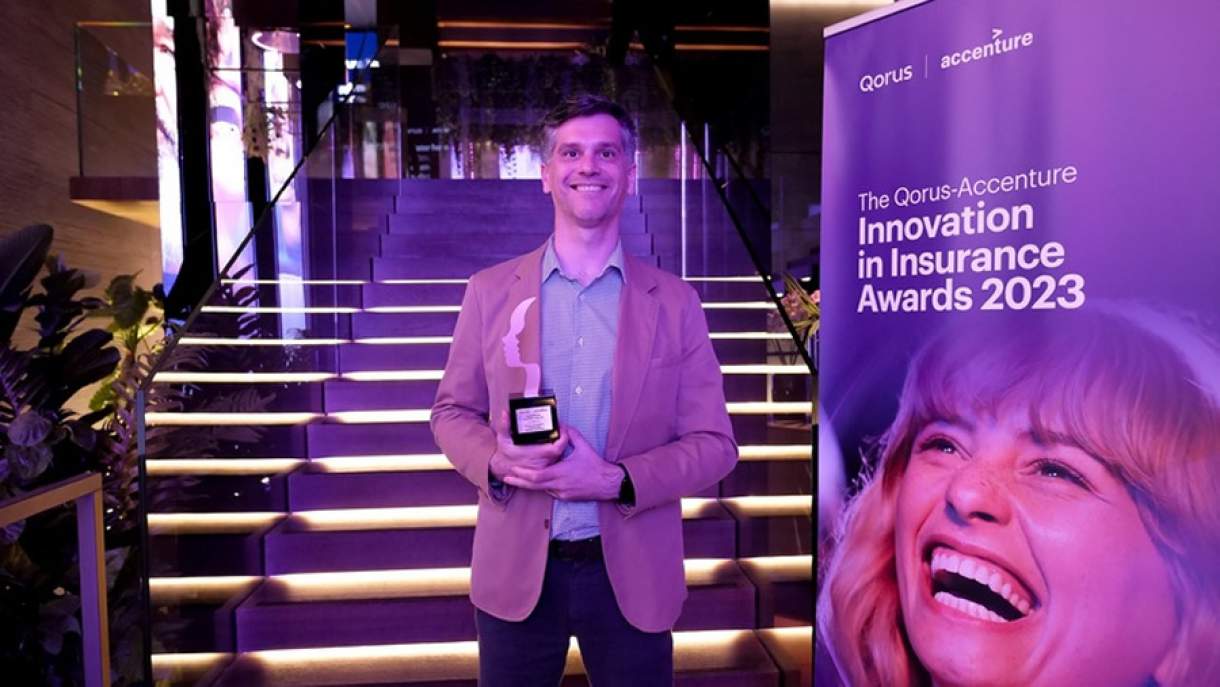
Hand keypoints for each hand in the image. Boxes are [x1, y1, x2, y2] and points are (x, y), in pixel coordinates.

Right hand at [489, 410, 567, 481]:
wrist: (502, 468)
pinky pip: (555, 460)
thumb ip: (505, 426)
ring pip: (559, 455)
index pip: (557, 448)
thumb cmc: (504, 453)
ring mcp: (544, 467)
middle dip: (562, 438)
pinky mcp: (544, 470)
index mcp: (536, 455)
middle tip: (559, 427)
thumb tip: (505, 413)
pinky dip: (555, 451)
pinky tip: (552, 443)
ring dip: (559, 444)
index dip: (563, 438)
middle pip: (561, 450)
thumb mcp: (503, 439)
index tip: (561, 427)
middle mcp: (542, 463)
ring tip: (556, 433)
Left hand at [503, 425, 623, 500]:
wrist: (608, 483)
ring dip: (530, 484)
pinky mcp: (566, 498)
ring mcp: (562, 493)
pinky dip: (543, 486)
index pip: (536, 477)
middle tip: (506, 477)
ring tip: (518, 478)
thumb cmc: (595, 465)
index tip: (512, 470)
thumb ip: (570, 434)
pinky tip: (538, 481)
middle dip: (518, 482)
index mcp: (560, 472)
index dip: (522, 474)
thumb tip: (561, 425)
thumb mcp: (583, 446)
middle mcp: (559, 485)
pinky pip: (550, 492)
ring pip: (541, 490)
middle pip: (533, 486)